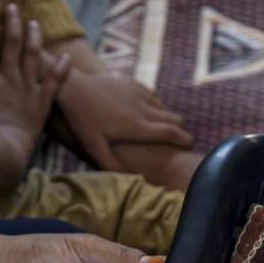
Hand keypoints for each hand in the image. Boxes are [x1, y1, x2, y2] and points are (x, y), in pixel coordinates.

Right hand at [0, 2, 68, 170]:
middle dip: (13, 22)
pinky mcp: (41, 105)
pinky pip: (54, 83)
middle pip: (12, 44)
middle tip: (13, 7)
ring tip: (34, 24)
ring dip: (34, 38)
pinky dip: (61, 69)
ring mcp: (27, 90)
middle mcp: (8, 78)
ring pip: (33, 57)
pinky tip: (66, 57)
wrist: (2, 153)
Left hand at [57, 72, 192, 171]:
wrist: (73, 86)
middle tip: (179, 140)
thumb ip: (111, 164)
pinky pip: (152, 95)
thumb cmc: (82, 119)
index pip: (171, 132)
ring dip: (166, 118)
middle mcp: (144, 109)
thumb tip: (132, 179)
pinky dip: (154, 105)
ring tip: (161, 129)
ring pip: (164, 107)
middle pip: (174, 118)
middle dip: (180, 130)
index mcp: (137, 126)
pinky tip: (146, 112)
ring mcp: (139, 93)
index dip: (185, 140)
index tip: (190, 145)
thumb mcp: (93, 146)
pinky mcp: (133, 83)